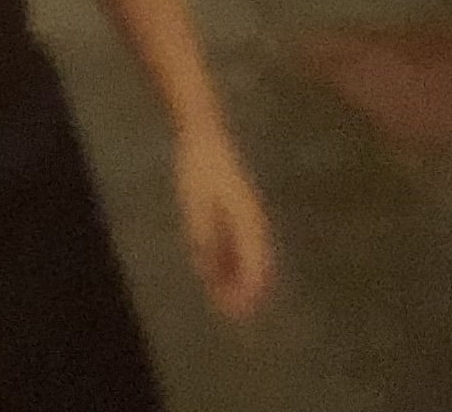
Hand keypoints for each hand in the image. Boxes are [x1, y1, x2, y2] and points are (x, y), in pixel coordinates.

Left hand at [174, 125, 272, 318]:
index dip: (249, 289)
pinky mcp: (235, 213)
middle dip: (245, 290)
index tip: (239, 309)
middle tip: (230, 312)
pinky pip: (235, 245)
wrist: (203, 138)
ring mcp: (245, 218)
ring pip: (245, 258)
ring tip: (222, 301)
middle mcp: (251, 223)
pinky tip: (214, 275)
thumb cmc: (198, 168)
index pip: (255, 263)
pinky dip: (229, 263)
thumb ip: (202, 232)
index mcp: (248, 220)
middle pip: (254, 265)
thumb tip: (206, 263)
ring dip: (236, 279)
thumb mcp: (195, 201)